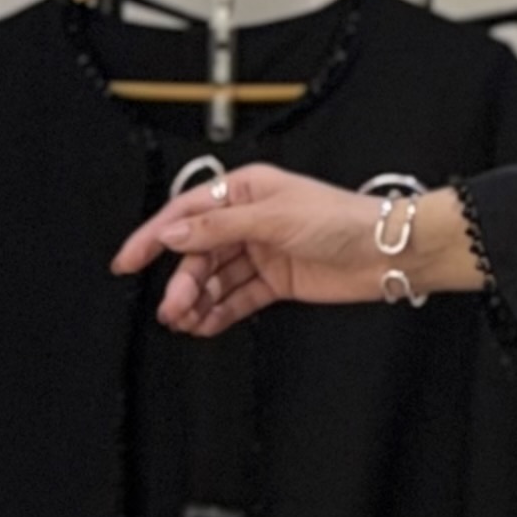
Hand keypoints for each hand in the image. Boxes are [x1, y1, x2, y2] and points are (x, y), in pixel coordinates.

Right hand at [111, 169, 476, 332]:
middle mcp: (249, 220)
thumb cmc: (342, 220)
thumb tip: (174, 234)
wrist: (389, 252)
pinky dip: (221, 312)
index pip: (187, 214)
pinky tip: (205, 325)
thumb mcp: (275, 217)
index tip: (128, 261)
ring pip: (216, 279)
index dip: (154, 237)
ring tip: (185, 321)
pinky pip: (239, 297)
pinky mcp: (277, 281)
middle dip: (182, 281)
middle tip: (171, 309)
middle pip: (199, 253)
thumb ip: (220, 227)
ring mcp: (262, 252)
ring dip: (197, 300)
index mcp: (245, 192)